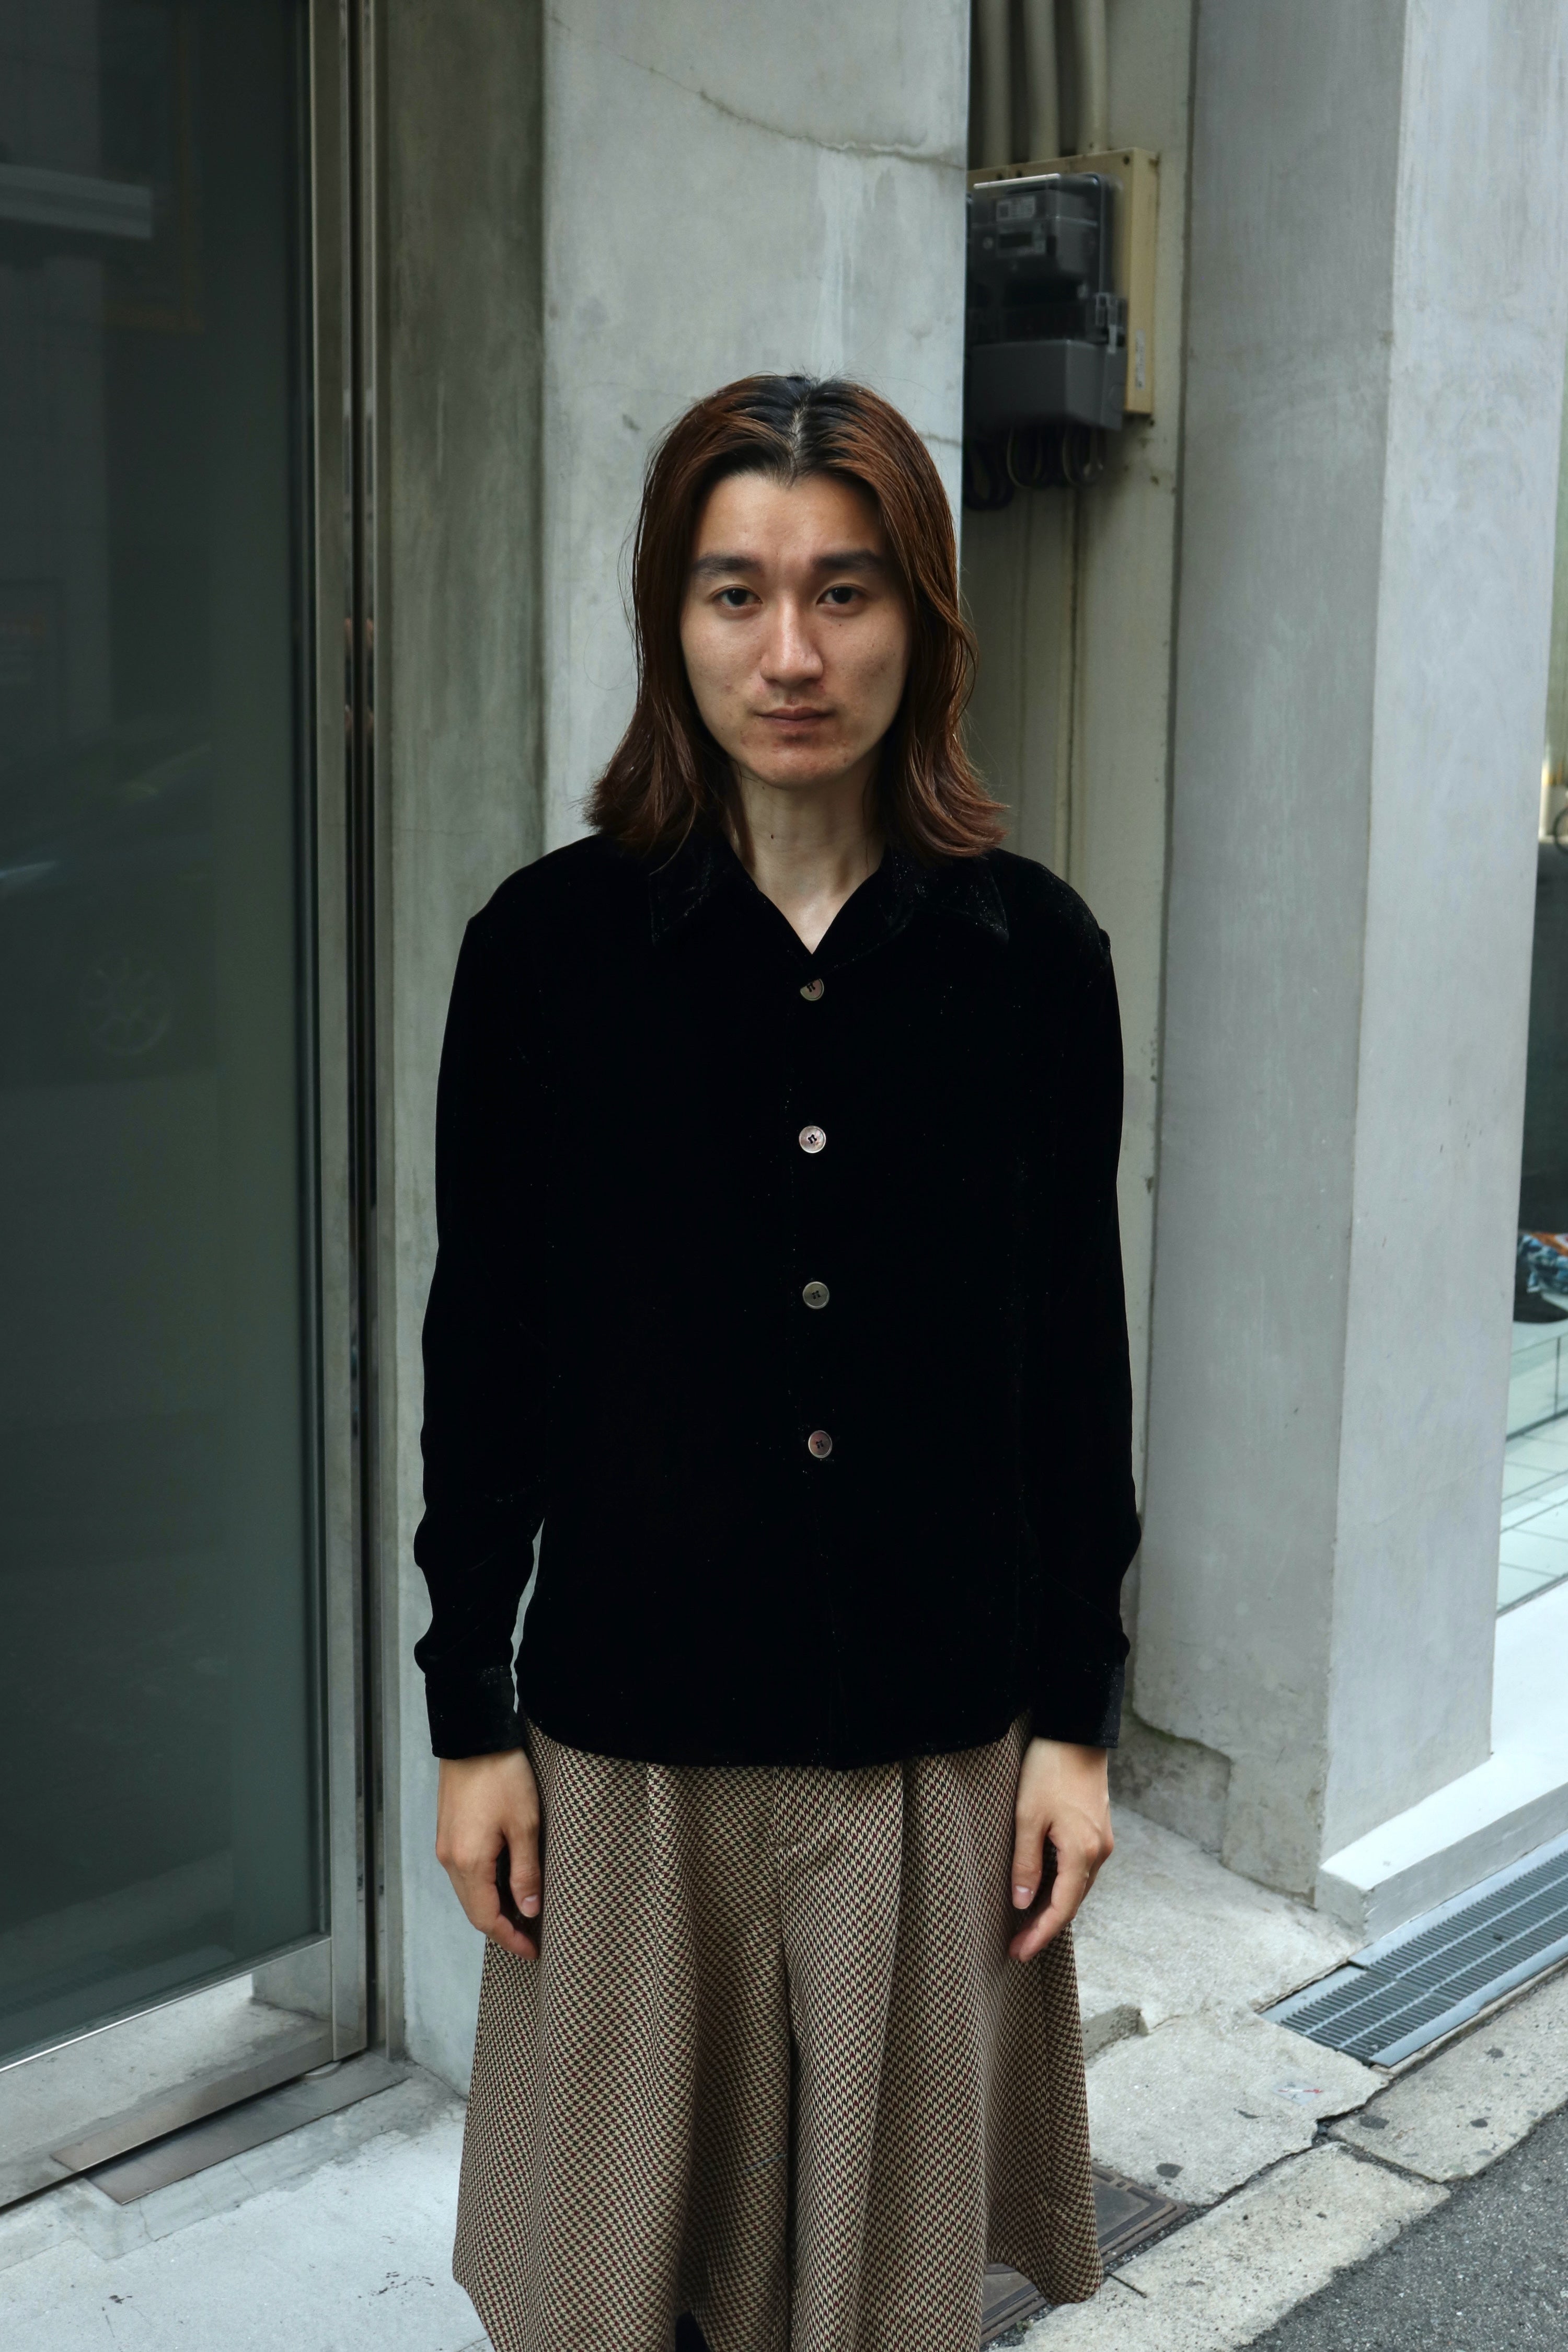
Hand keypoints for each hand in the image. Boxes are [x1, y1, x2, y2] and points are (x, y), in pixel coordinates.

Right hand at [435, 1747, 540, 1959]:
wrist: (474, 1735)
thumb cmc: (502, 1775)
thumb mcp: (524, 1824)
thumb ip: (526, 1871)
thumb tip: (528, 1909)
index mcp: (468, 1862)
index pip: (486, 1918)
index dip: (509, 1938)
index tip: (532, 1950)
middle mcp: (449, 1859)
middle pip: (474, 1909)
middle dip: (501, 1927)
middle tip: (531, 1937)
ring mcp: (445, 1845)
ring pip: (468, 1892)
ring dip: (492, 1906)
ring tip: (523, 1911)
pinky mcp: (448, 1832)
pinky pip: (464, 1872)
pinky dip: (483, 1886)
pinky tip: (505, 1882)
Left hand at [1009, 1737, 1111, 1961]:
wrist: (1076, 1734)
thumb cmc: (1048, 1770)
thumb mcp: (1027, 1816)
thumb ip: (1025, 1862)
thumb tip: (1023, 1903)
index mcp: (1083, 1852)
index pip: (1061, 1909)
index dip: (1040, 1934)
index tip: (1019, 1953)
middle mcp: (1099, 1852)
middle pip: (1072, 1902)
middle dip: (1044, 1926)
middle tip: (1016, 1945)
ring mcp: (1101, 1842)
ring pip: (1077, 1887)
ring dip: (1053, 1907)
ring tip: (1025, 1924)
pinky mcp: (1097, 1831)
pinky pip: (1079, 1870)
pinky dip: (1061, 1886)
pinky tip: (1042, 1890)